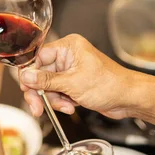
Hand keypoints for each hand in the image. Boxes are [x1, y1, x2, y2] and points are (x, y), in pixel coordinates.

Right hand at [20, 34, 134, 119]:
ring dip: (54, 99)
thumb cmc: (109, 84)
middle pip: (40, 74)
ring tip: (67, 106)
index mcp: (68, 46)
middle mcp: (68, 55)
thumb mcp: (73, 83)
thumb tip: (25, 76)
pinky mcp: (73, 82)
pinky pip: (57, 92)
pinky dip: (61, 102)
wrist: (128, 99)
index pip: (38, 57)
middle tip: (37, 108)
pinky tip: (71, 106)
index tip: (27, 90)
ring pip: (48, 86)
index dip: (30, 75)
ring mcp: (70, 70)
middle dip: (41, 92)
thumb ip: (46, 81)